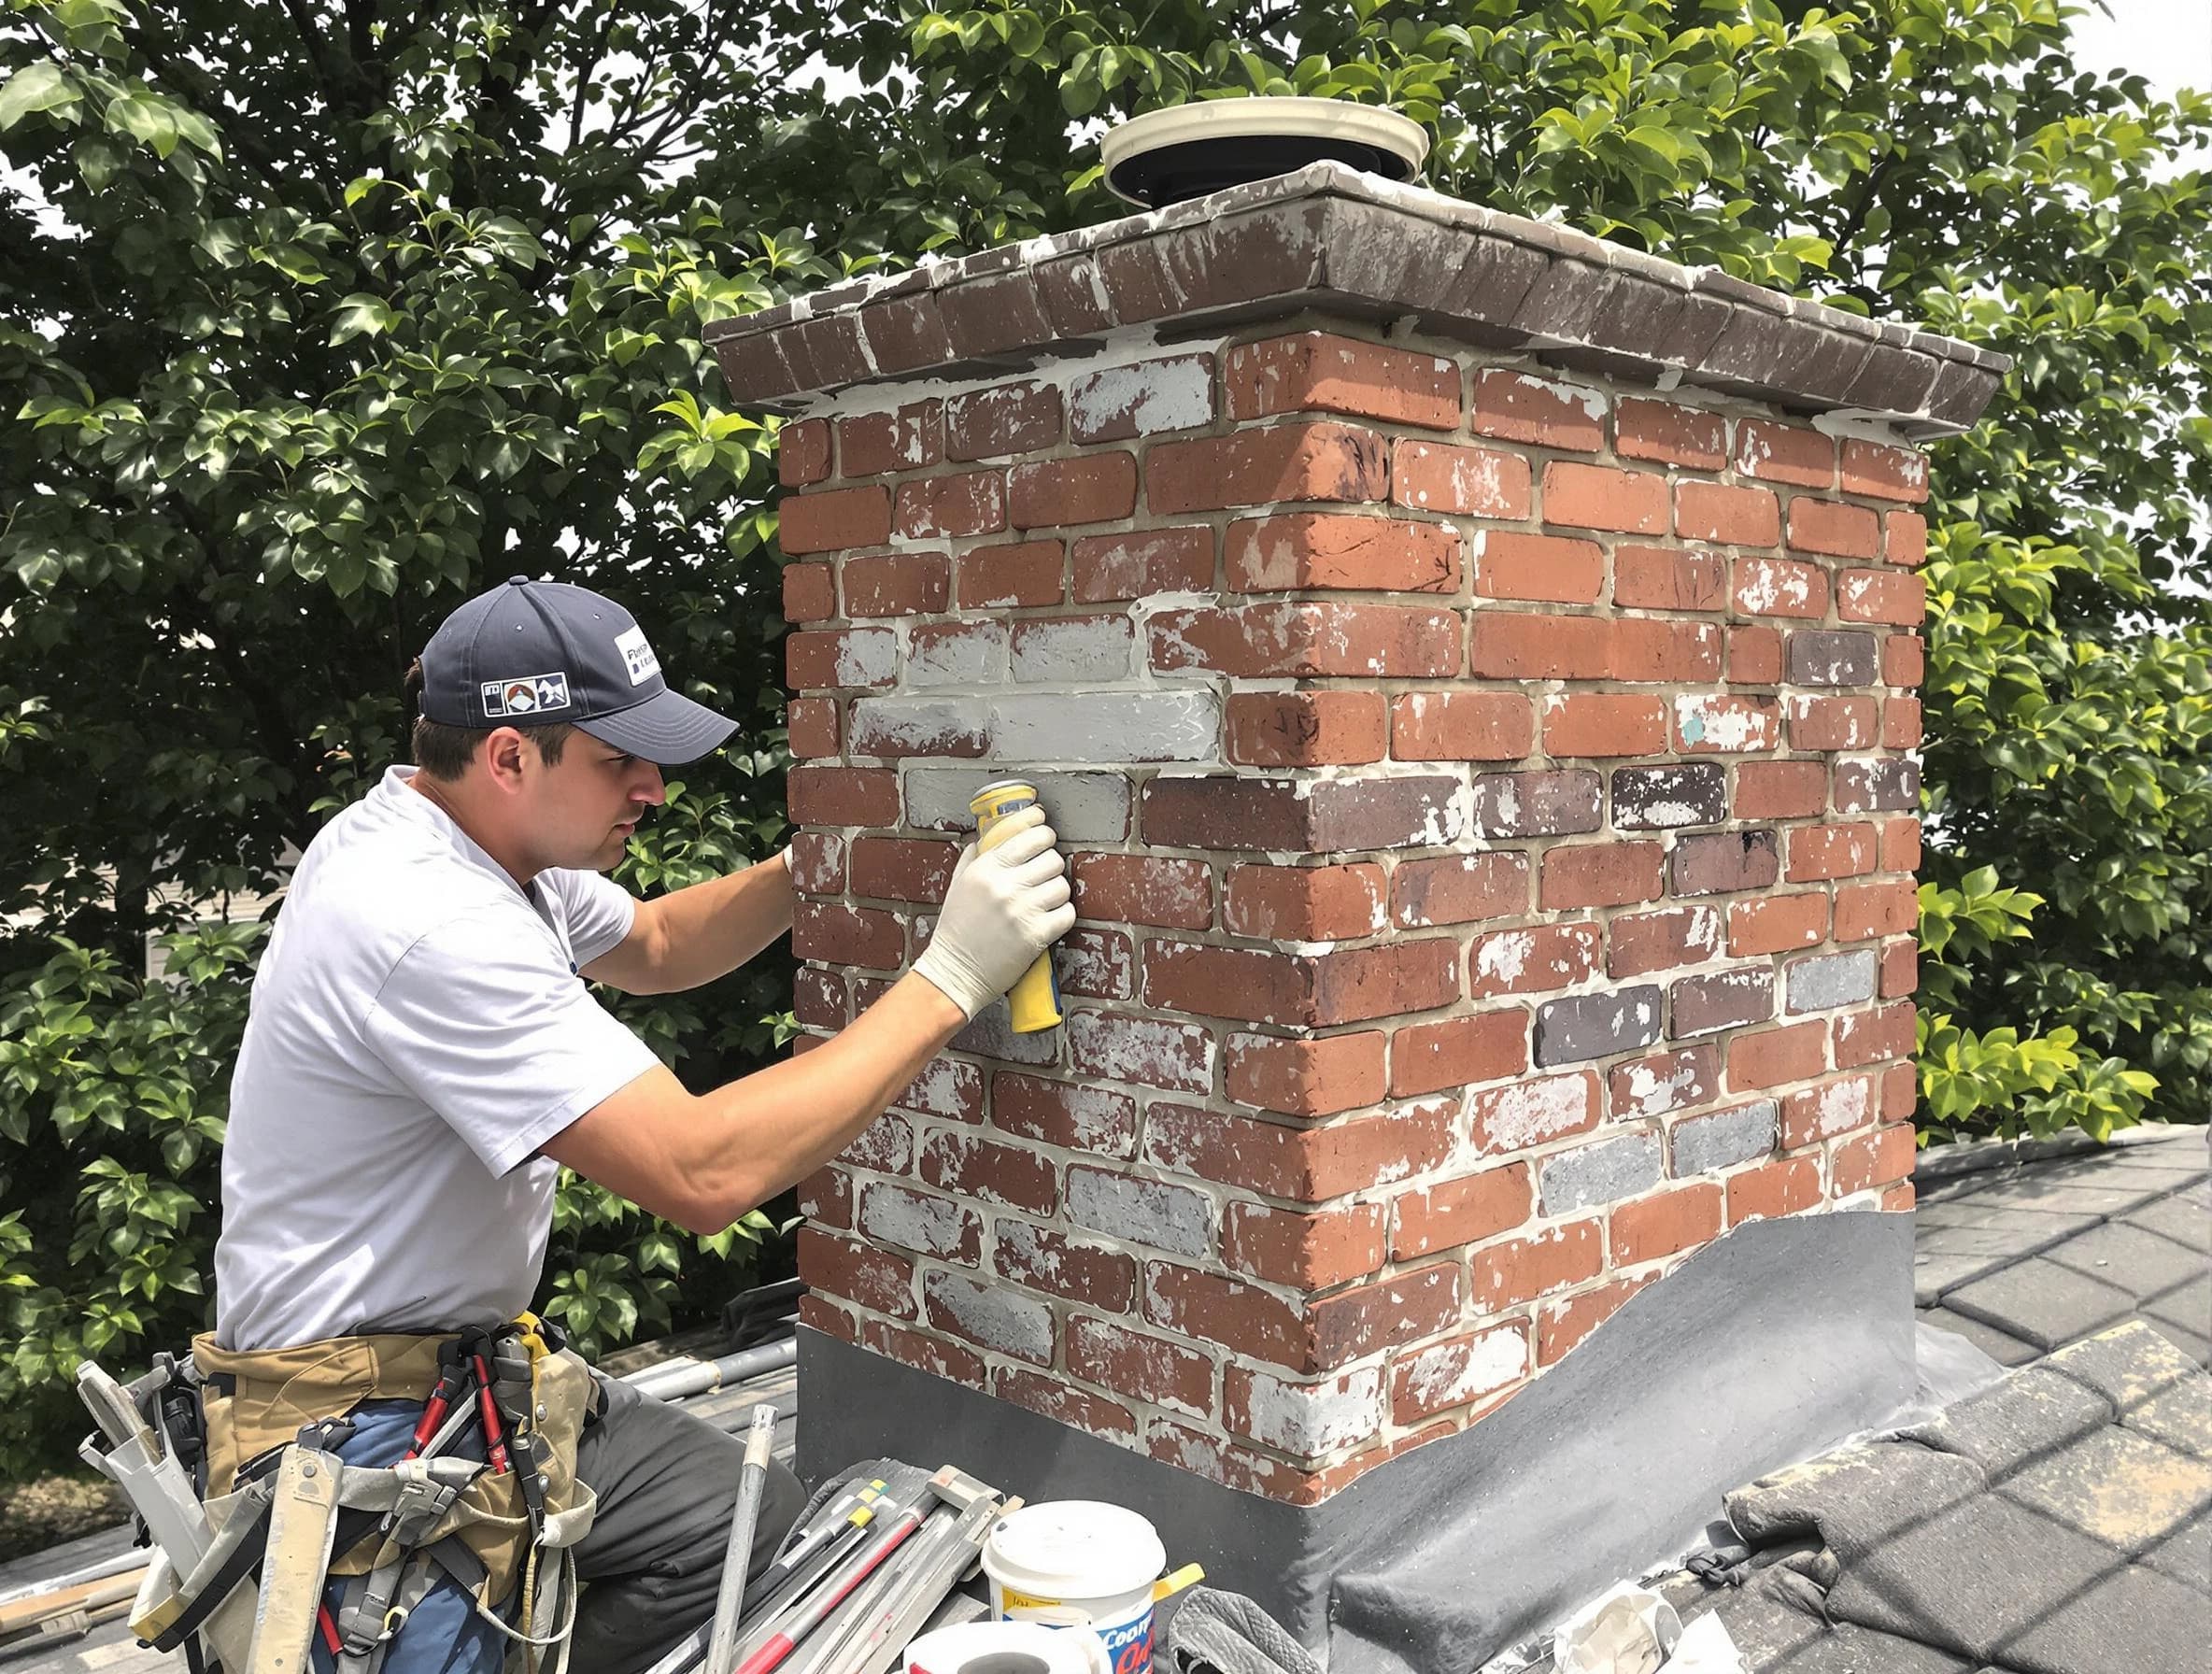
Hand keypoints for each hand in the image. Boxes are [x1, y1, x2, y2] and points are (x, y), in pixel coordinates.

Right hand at [910, 806, 1075, 1019]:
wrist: (956, 972)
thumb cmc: (955, 930)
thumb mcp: (957, 886)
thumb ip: (973, 859)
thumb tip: (985, 838)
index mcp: (986, 869)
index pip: (1030, 836)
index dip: (1044, 832)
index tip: (1045, 835)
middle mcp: (1005, 885)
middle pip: (1053, 859)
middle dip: (1051, 865)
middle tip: (1043, 874)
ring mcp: (1023, 910)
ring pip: (1063, 885)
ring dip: (1057, 891)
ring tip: (1044, 899)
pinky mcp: (1037, 935)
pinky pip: (1068, 913)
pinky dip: (1062, 915)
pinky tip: (1048, 918)